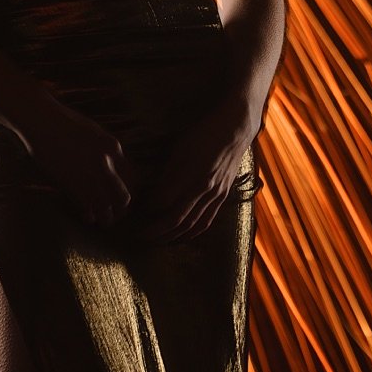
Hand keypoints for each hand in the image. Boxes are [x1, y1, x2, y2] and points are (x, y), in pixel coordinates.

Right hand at [21, 100, 137, 228]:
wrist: (42, 120)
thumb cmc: (65, 123)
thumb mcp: (95, 133)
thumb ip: (107, 152)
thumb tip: (112, 171)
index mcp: (113, 147)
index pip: (133, 178)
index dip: (129, 191)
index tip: (123, 198)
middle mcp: (105, 163)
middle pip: (123, 197)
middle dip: (121, 209)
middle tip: (116, 213)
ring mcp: (88, 174)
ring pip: (105, 207)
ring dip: (106, 217)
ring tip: (103, 221)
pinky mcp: (70, 183)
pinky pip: (86, 206)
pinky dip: (89, 214)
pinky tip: (87, 216)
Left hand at [136, 97, 257, 243]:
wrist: (235, 129)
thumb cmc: (204, 133)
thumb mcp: (181, 146)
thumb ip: (169, 171)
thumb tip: (153, 191)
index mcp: (191, 172)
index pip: (164, 199)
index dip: (148, 208)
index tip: (136, 209)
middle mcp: (204, 187)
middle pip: (177, 217)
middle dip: (156, 229)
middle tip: (138, 234)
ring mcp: (215, 194)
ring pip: (191, 224)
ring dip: (172, 236)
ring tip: (155, 241)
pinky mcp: (223, 197)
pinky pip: (207, 221)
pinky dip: (192, 233)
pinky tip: (180, 237)